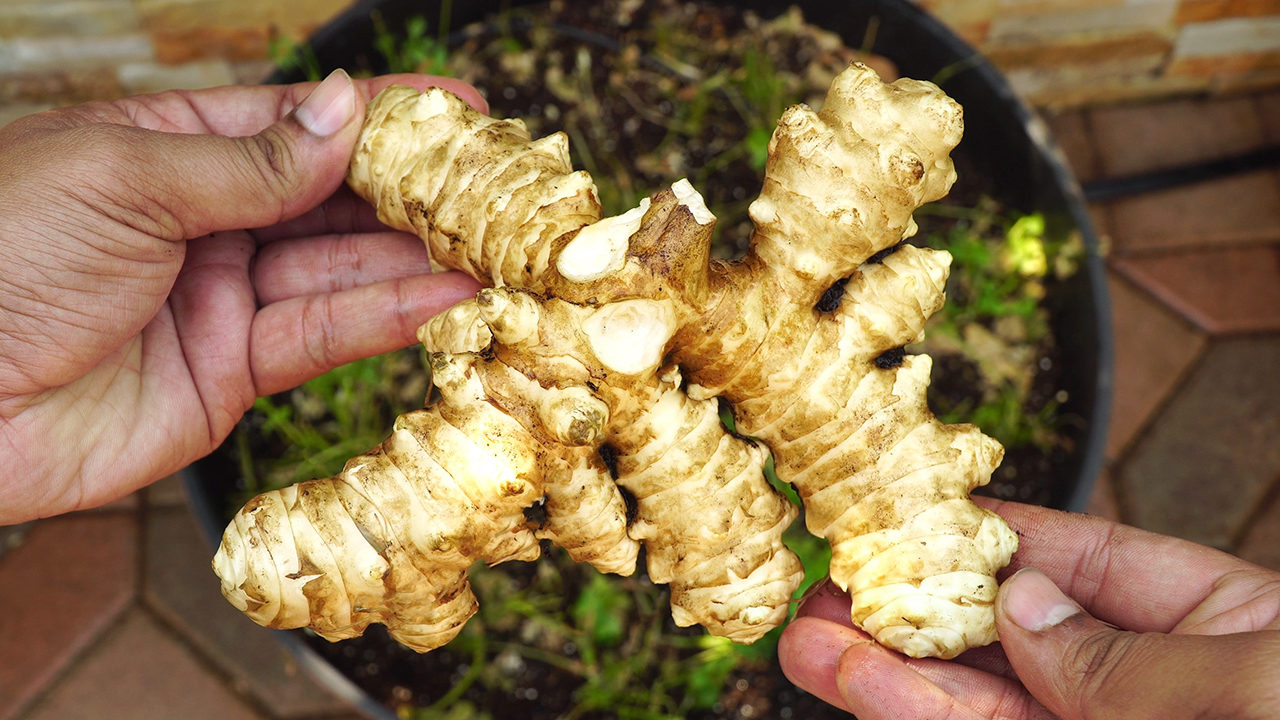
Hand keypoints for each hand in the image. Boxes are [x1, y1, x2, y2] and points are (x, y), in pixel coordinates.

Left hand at [0, 70, 486, 522]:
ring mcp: (221, 298)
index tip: (462, 107)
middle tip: (498, 186)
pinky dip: (386, 318)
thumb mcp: (124, 179)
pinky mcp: (230, 373)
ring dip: (419, 258)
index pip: (295, 122)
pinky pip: (322, 336)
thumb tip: (346, 112)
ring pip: (340, 269)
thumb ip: (249, 161)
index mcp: (167, 149)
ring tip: (497, 246)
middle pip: (331, 198)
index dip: (379, 114)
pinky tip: (449, 298)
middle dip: (415, 191)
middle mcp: (204, 220)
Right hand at [779, 498, 1279, 718]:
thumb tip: (1021, 600)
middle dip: (917, 609)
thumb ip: (1125, 652)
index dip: (992, 535)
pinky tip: (863, 690)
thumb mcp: (1259, 680)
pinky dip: (920, 719)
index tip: (908, 517)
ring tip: (808, 640)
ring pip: (982, 709)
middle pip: (1012, 638)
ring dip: (891, 674)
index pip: (1087, 561)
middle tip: (830, 586)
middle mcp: (1154, 694)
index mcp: (1222, 628)